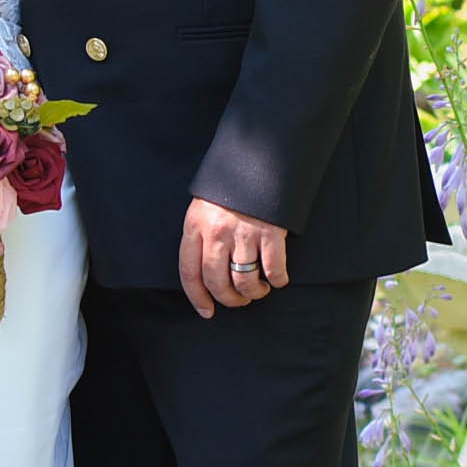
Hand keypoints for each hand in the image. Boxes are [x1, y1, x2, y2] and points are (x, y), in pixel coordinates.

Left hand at [178, 197, 288, 318]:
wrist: (258, 155)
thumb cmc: (230, 185)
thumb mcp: (204, 205)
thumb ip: (201, 233)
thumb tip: (205, 268)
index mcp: (195, 226)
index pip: (189, 272)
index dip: (197, 297)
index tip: (206, 311)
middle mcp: (216, 232)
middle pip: (217, 282)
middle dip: (229, 299)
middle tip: (238, 300)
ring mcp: (243, 232)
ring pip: (244, 280)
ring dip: (254, 292)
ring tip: (258, 290)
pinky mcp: (270, 231)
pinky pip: (273, 268)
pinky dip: (277, 279)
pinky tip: (277, 279)